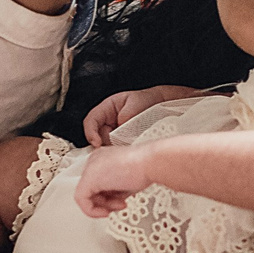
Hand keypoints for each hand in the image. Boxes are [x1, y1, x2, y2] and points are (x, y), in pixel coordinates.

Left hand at [75, 144, 150, 217]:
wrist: (151, 163)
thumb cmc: (146, 168)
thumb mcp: (128, 182)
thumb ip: (116, 190)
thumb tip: (111, 202)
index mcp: (103, 158)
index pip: (99, 183)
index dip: (109, 197)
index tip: (121, 201)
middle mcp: (94, 161)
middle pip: (92, 189)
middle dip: (106, 202)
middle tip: (119, 205)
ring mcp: (90, 168)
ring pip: (86, 195)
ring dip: (103, 206)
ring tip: (119, 205)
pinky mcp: (89, 178)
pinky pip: (81, 200)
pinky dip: (92, 210)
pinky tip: (105, 212)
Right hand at [86, 85, 203, 145]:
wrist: (163, 106)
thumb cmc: (148, 101)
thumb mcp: (135, 103)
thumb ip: (125, 115)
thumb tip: (118, 129)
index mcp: (107, 108)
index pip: (91, 121)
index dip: (90, 133)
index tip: (97, 143)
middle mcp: (107, 122)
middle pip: (97, 137)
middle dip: (104, 144)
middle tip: (117, 146)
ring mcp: (114, 133)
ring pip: (106, 145)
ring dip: (114, 149)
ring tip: (128, 146)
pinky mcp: (122, 142)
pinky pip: (117, 149)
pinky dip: (121, 151)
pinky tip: (130, 150)